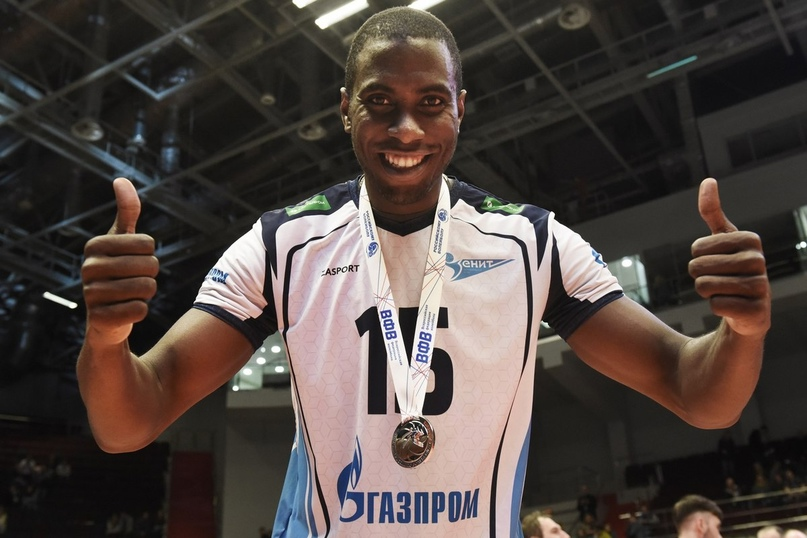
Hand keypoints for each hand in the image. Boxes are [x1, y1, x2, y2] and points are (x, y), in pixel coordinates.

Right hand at [82, 178, 158, 345]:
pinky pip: (140, 310)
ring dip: (147, 293)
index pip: (148, 243)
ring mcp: (91, 294)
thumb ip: (127, 211)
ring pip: (147, 288)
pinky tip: (126, 310)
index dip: (149, 254)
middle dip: (151, 274)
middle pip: (150, 265)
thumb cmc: (118, 271)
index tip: (134, 260)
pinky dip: (141, 310)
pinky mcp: (99, 319)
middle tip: (135, 280)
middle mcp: (88, 267)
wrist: (105, 317)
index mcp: (95, 245)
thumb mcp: (122, 240)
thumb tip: (121, 179)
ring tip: (130, 295)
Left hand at [688, 178, 770, 336]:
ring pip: (704, 286)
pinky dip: (716, 307)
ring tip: (726, 291)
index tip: (716, 260)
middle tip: (718, 279)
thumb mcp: (723, 240)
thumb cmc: (732, 268)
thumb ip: (713, 212)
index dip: (698, 257)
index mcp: (750, 239)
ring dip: (707, 292)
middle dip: (699, 276)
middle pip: (697, 267)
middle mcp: (759, 260)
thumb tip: (708, 180)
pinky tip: (732, 306)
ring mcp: (760, 286)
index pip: (697, 247)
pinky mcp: (757, 310)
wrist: (749, 308)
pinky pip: (715, 305)